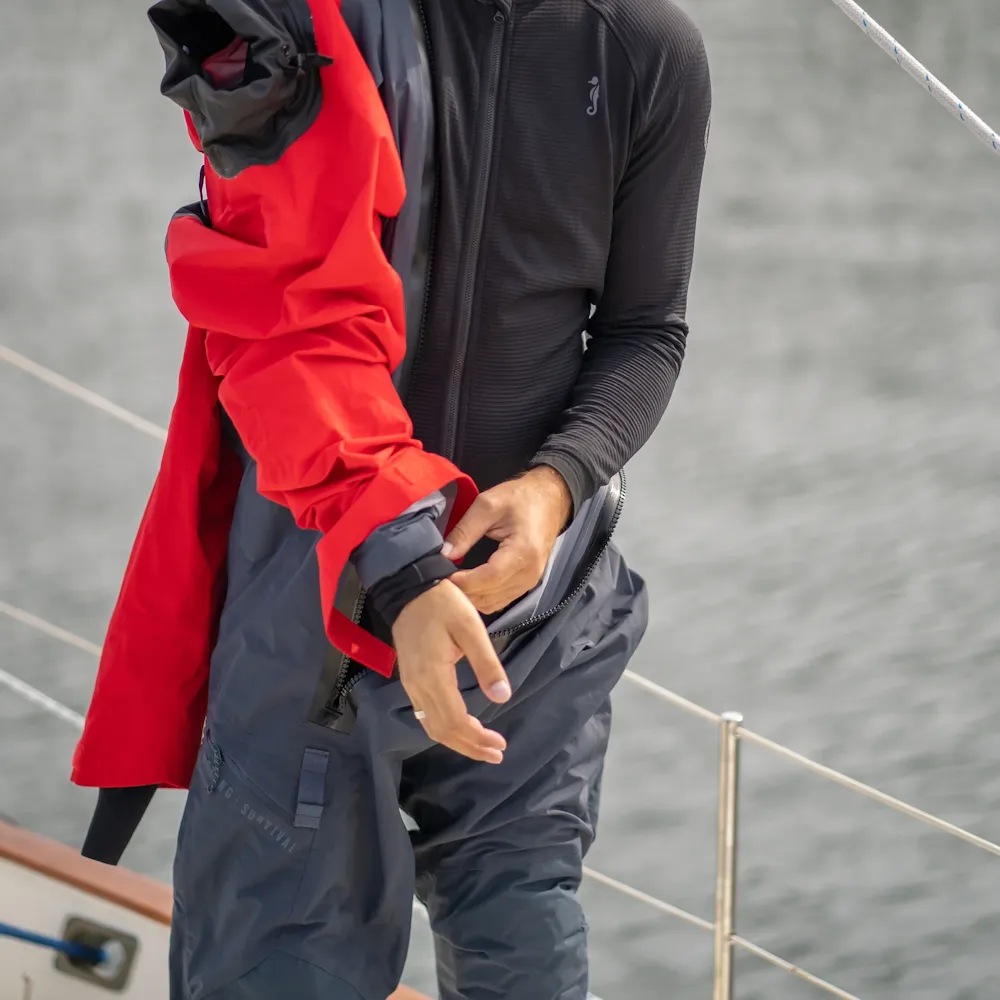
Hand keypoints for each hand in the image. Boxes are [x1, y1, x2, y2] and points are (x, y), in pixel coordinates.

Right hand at [393, 579, 511, 762]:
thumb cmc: (443, 604)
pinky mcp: (409, 679)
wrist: (409, 588)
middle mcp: (418, 686)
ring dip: (457, 741)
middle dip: (469, 746)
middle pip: (442, 731)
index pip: (455, 721)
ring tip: (482, 747)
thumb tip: (503, 697)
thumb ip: (486, 663)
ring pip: (431, 726)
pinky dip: (444, 728)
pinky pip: (424, 714)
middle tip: (496, 753)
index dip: (477, 738)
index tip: (500, 744)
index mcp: (433, 676)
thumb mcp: (471, 628)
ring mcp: (410, 684)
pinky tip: (460, 727)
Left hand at [444, 466, 571, 614]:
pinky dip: (481, 597)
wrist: (550, 499)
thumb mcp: (488, 504)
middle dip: (462, 592)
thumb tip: (445, 554)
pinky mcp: (527, 583)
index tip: (441, 575)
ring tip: (450, 582)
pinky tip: (466, 584)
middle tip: (439, 579)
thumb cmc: (522, 497)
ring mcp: (530, 581)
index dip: (462, 582)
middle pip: (490, 596)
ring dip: (470, 597)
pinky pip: (500, 600)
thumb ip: (465, 530)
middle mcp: (530, 572)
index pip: (488, 578)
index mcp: (523, 551)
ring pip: (493, 603)